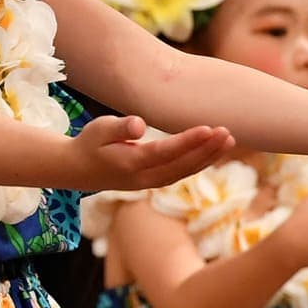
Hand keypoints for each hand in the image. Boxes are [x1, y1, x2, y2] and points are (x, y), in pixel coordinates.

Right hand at [69, 116, 234, 190]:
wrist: (78, 170)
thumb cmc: (90, 143)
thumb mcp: (98, 129)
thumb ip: (119, 127)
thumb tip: (140, 125)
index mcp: (130, 163)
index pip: (165, 152)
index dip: (188, 142)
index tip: (208, 129)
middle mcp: (143, 178)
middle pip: (181, 166)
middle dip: (206, 150)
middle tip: (227, 133)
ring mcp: (149, 183)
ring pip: (184, 172)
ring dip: (208, 158)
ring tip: (229, 141)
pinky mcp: (153, 181)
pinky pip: (181, 173)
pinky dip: (200, 163)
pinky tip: (214, 151)